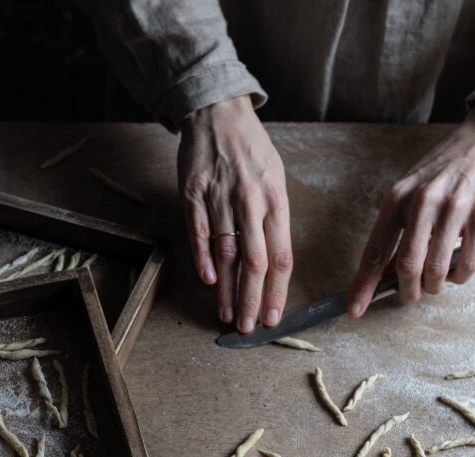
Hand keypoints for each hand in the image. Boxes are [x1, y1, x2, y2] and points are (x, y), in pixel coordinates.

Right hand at [178, 96, 292, 332]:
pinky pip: (199, 233)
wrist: (217, 112)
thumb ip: (275, 219)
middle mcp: (250, 202)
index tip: (273, 316)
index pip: (281, 256)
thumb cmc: (251, 150)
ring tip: (227, 316)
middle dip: (252, 300)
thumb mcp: (275, 178)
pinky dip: (203, 259)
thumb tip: (273, 263)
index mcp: (275, 200)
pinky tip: (209, 281)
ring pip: (226, 253)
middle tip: (248, 326)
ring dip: (226, 290)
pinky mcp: (193, 194)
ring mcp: (220, 198)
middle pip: (255, 262)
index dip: (277, 291)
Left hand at [348, 102, 474, 315]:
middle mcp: (422, 202)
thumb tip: (386, 273)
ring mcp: (454, 207)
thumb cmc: (444, 170)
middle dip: (407, 291)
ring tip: (437, 280)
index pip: (375, 250)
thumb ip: (398, 227)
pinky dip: (459, 276)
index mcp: (397, 198)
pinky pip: (466, 263)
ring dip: (434, 286)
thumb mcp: (410, 190)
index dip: (363, 285)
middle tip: (412, 293)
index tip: (354, 309)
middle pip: (406, 267)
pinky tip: (458, 269)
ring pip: (436, 270)